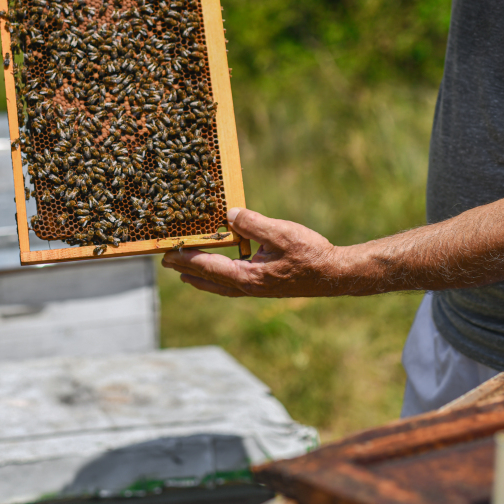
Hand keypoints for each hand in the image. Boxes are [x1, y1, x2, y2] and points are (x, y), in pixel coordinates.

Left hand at [161, 207, 351, 297]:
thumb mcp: (280, 233)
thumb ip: (253, 224)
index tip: (167, 255)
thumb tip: (229, 215)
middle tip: (168, 264)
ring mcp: (258, 288)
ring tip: (188, 272)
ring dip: (203, 277)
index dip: (187, 260)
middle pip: (210, 280)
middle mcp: (249, 286)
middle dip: (188, 271)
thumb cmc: (311, 254)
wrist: (335, 274)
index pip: (209, 267)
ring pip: (222, 285)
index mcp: (248, 277)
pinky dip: (221, 276)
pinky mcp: (267, 285)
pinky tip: (224, 269)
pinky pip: (235, 282)